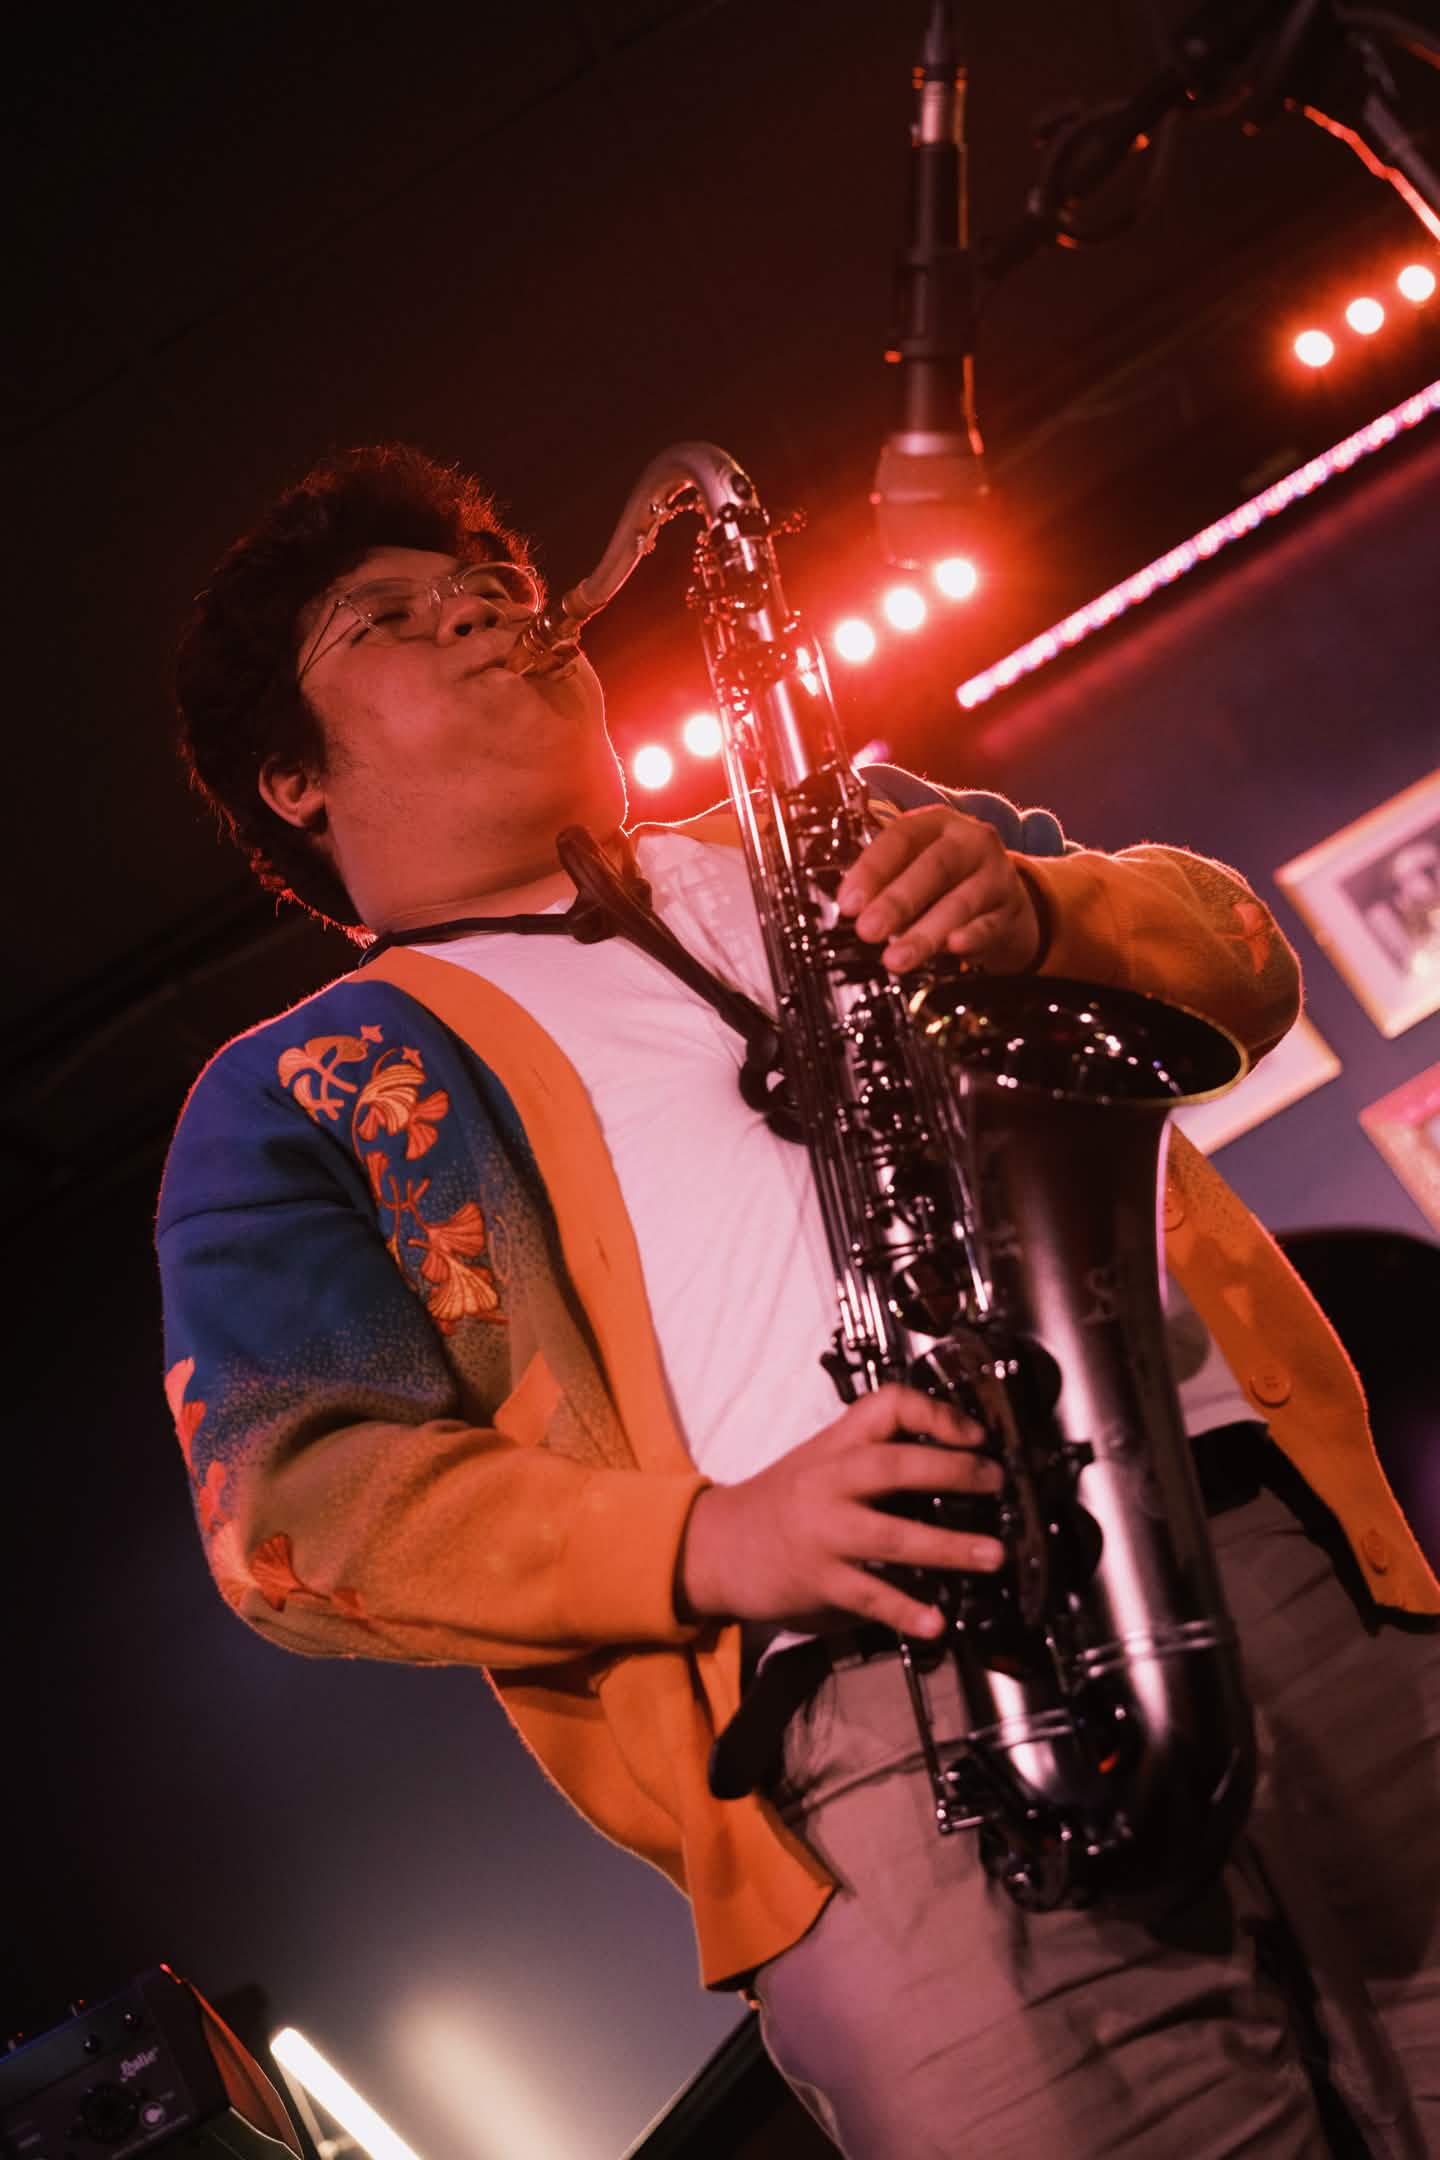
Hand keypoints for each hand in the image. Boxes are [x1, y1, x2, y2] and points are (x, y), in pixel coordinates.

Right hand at [675, 1385, 1005, 1639]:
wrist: (712, 1546)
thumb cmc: (778, 1503)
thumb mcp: (819, 1463)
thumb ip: (871, 1461)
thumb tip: (953, 1471)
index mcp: (834, 1446)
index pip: (886, 1406)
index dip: (935, 1414)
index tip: (974, 1434)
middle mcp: (828, 1481)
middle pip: (895, 1465)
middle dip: (954, 1472)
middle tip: (997, 1484)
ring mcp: (822, 1531)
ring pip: (891, 1535)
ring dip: (948, 1546)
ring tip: (992, 1556)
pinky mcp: (816, 1579)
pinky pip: (869, 1596)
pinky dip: (906, 1610)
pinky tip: (935, 1623)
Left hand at [836, 806, 1040, 973]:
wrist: (1006, 904)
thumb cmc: (950, 882)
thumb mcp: (917, 869)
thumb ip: (887, 884)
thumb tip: (855, 911)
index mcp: (938, 824)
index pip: (901, 839)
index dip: (872, 871)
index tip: (849, 904)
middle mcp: (971, 842)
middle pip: (935, 867)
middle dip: (897, 902)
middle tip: (869, 931)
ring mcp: (996, 876)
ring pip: (961, 902)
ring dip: (925, 932)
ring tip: (896, 958)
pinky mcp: (1010, 911)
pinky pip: (989, 925)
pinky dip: (971, 937)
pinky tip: (954, 947)